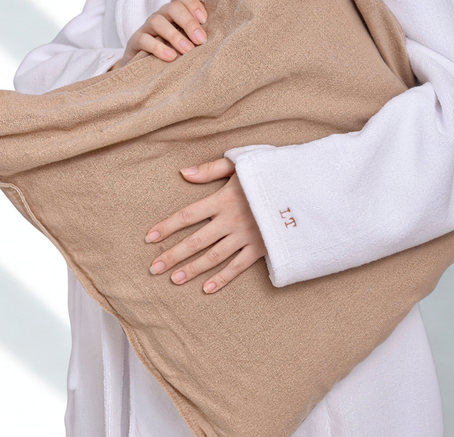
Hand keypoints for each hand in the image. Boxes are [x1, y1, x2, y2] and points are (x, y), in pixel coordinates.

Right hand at [111, 0, 207, 69]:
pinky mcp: (135, 42)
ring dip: (175, 36)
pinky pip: (144, 39)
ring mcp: (147, 28)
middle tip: (201, 41)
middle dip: (189, 23)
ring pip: (157, 21)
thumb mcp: (188, 42)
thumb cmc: (175, 54)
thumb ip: (199, 36)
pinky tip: (171, 57)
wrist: (145, 71)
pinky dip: (158, 48)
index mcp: (174, 13)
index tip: (205, 21)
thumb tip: (221, 38)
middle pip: (173, 7)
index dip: (194, 4)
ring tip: (187, 50)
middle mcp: (160, 16)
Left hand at [145, 158, 267, 293]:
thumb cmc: (269, 172)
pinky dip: (222, 279)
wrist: (303, 188)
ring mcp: (246, 236)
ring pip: (213, 257)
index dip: (167, 226)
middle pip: (195, 241)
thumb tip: (183, 173)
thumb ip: (210, 169)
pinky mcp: (261, 247)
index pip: (187, 215)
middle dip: (173, 255)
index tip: (149, 237)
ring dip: (192, 269)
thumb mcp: (240, 163)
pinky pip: (238, 267)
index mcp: (223, 199)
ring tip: (174, 279)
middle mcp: (231, 220)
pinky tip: (206, 289)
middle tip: (154, 268)